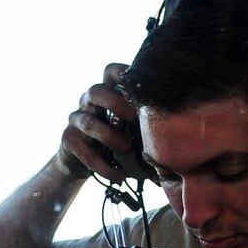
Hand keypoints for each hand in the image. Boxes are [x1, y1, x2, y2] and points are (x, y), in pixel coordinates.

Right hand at [56, 63, 142, 179]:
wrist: (81, 163)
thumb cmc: (113, 139)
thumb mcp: (127, 127)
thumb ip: (142, 122)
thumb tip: (179, 131)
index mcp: (106, 93)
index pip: (110, 72)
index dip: (122, 72)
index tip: (141, 82)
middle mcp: (88, 102)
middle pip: (96, 91)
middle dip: (114, 101)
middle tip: (132, 116)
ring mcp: (76, 120)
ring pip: (89, 123)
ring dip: (109, 136)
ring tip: (125, 147)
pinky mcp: (68, 140)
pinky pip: (84, 151)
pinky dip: (103, 166)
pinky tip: (119, 176)